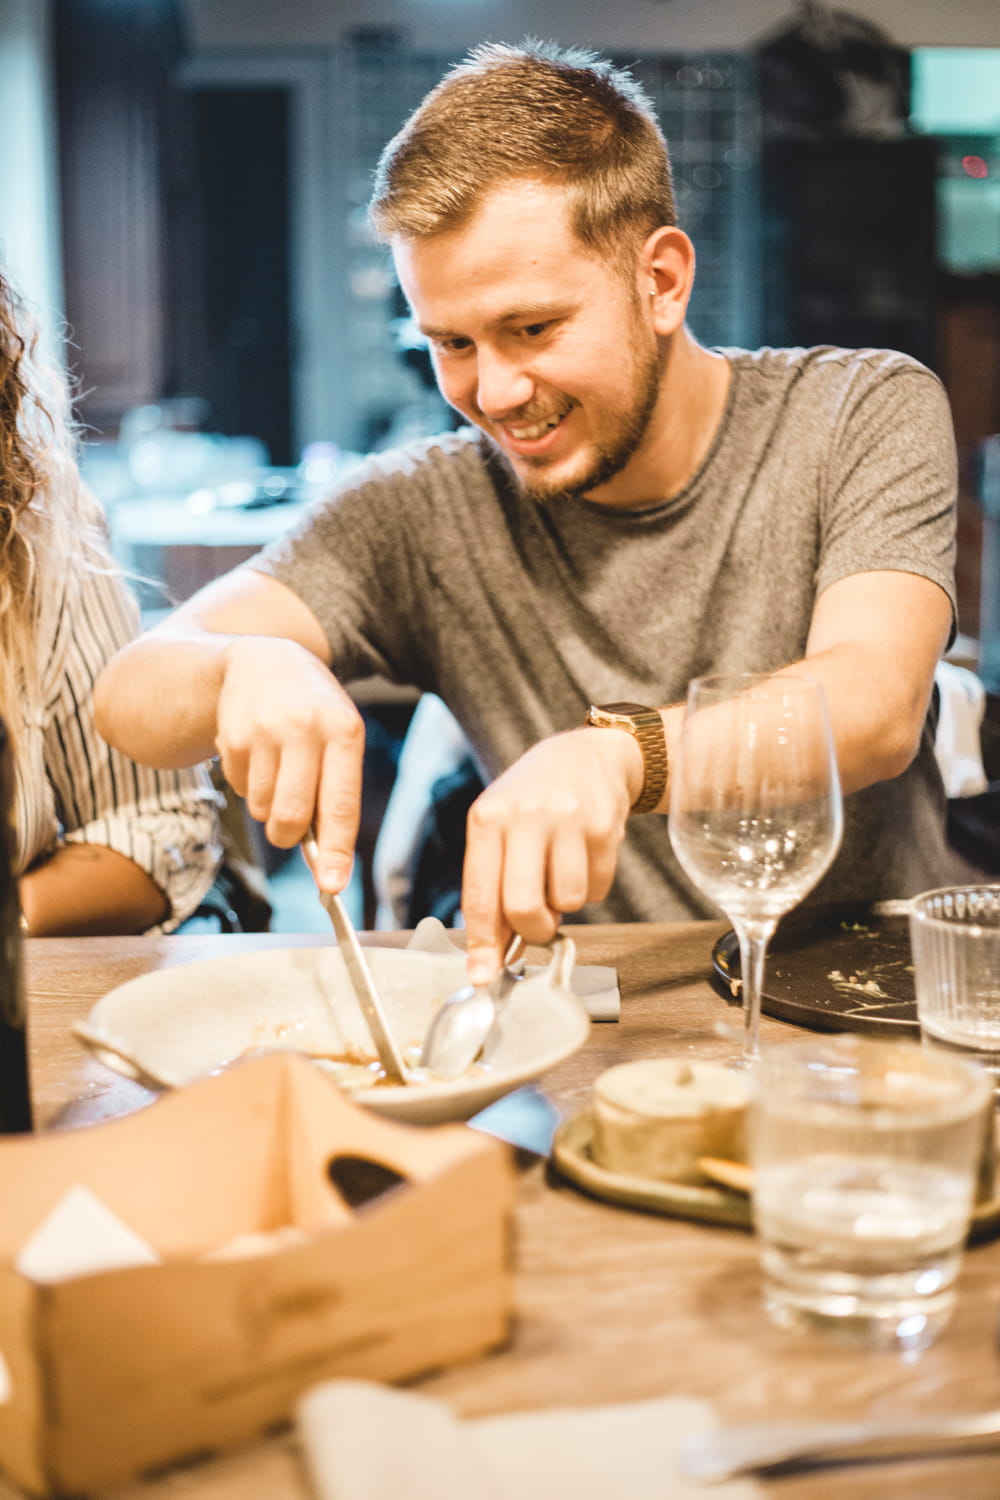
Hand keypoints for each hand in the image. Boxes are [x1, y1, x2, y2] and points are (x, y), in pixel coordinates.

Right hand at [215, 637, 364, 891]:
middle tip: (289, 830)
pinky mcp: (231, 736)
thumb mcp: (338, 736)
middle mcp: (305, 728)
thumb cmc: (313, 711)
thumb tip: (328, 862)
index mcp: (344, 730)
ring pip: (262, 808)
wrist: (263, 659)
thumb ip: (336, 792)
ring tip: (278, 770)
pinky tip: (258, 754)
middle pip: (292, 815)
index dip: (336, 851)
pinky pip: (239, 790)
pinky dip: (248, 785)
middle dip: (289, 836)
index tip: (332, 886)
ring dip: (268, 807)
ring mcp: (264, 731)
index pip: (340, 804)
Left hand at [460, 727, 641, 981]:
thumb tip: (489, 956)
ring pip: (567, 902)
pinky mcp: (605, 827)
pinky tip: (583, 856)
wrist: (587, 756)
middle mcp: (525, 816)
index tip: (482, 976)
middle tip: (537, 923)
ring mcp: (568, 820)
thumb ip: (491, 887)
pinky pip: (598, 889)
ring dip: (565, 905)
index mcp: (488, 818)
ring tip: (559, 873)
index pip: (480, 896)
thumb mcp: (498, 829)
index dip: (482, 944)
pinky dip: (590, 887)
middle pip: (523, 907)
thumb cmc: (532, 800)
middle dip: (532, 931)